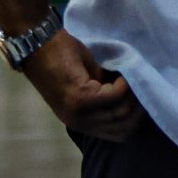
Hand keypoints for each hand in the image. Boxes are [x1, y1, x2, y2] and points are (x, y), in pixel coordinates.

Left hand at [25, 32, 139, 141]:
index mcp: (79, 121)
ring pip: (120, 112)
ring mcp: (78, 112)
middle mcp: (78, 122)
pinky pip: (115, 95)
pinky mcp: (80, 97)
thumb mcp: (87, 84)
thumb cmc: (61, 58)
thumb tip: (132, 96)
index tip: (139, 97)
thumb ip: (104, 96)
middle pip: (122, 125)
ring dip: (131, 94)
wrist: (38, 43)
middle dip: (137, 106)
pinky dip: (124, 83)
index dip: (134, 118)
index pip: (119, 134)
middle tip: (138, 86)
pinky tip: (120, 73)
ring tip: (129, 78)